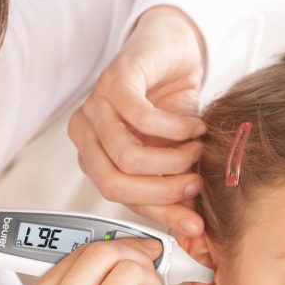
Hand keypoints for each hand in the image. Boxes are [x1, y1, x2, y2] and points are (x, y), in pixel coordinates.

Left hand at [68, 5, 206, 237]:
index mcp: (93, 156)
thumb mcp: (176, 156)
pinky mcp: (114, 81)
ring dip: (173, 160)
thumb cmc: (171, 106)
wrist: (174, 50)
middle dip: (162, 191)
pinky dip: (175, 129)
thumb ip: (178, 193)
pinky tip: (194, 128)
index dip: (158, 213)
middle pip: (114, 185)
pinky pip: (141, 119)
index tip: (194, 223)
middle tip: (196, 183)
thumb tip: (195, 234)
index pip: (119, 198)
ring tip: (198, 150)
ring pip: (127, 157)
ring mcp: (95, 106)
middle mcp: (86, 133)